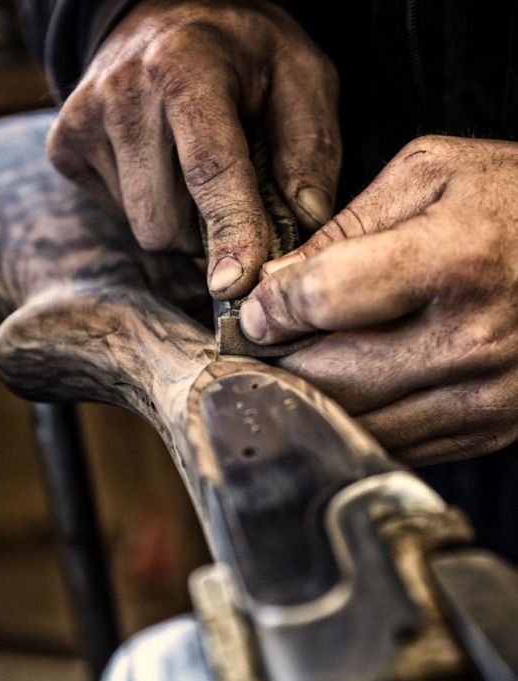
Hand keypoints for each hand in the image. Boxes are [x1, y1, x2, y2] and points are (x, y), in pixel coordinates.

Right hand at [47, 0, 339, 297]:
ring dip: (180, 221)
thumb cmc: (244, 53)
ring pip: (141, 227)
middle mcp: (124, 92)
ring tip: (194, 172)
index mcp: (187, 67)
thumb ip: (310, 145)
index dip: (229, 231)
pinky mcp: (64, 145)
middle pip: (165, 221)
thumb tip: (308, 220)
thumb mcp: (299, 75)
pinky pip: (117, 215)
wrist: (168, 13)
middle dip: (206, 232)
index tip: (235, 284)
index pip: (210, 168)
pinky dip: (148, 207)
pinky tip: (160, 166)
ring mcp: (84, 119)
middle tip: (232, 196)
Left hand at [239, 136, 517, 464]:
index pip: (319, 300)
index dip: (268, 308)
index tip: (253, 312)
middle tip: (254, 349)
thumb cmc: (516, 202)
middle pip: (326, 376)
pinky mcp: (487, 428)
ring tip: (295, 368)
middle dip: (275, 364)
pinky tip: (348, 391)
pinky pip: (395, 443)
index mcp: (452, 260)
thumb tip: (274, 285)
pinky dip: (356, 421)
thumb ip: (345, 227)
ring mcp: (482, 396)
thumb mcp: (433, 173)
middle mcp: (469, 342)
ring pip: (354, 422)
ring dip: (310, 400)